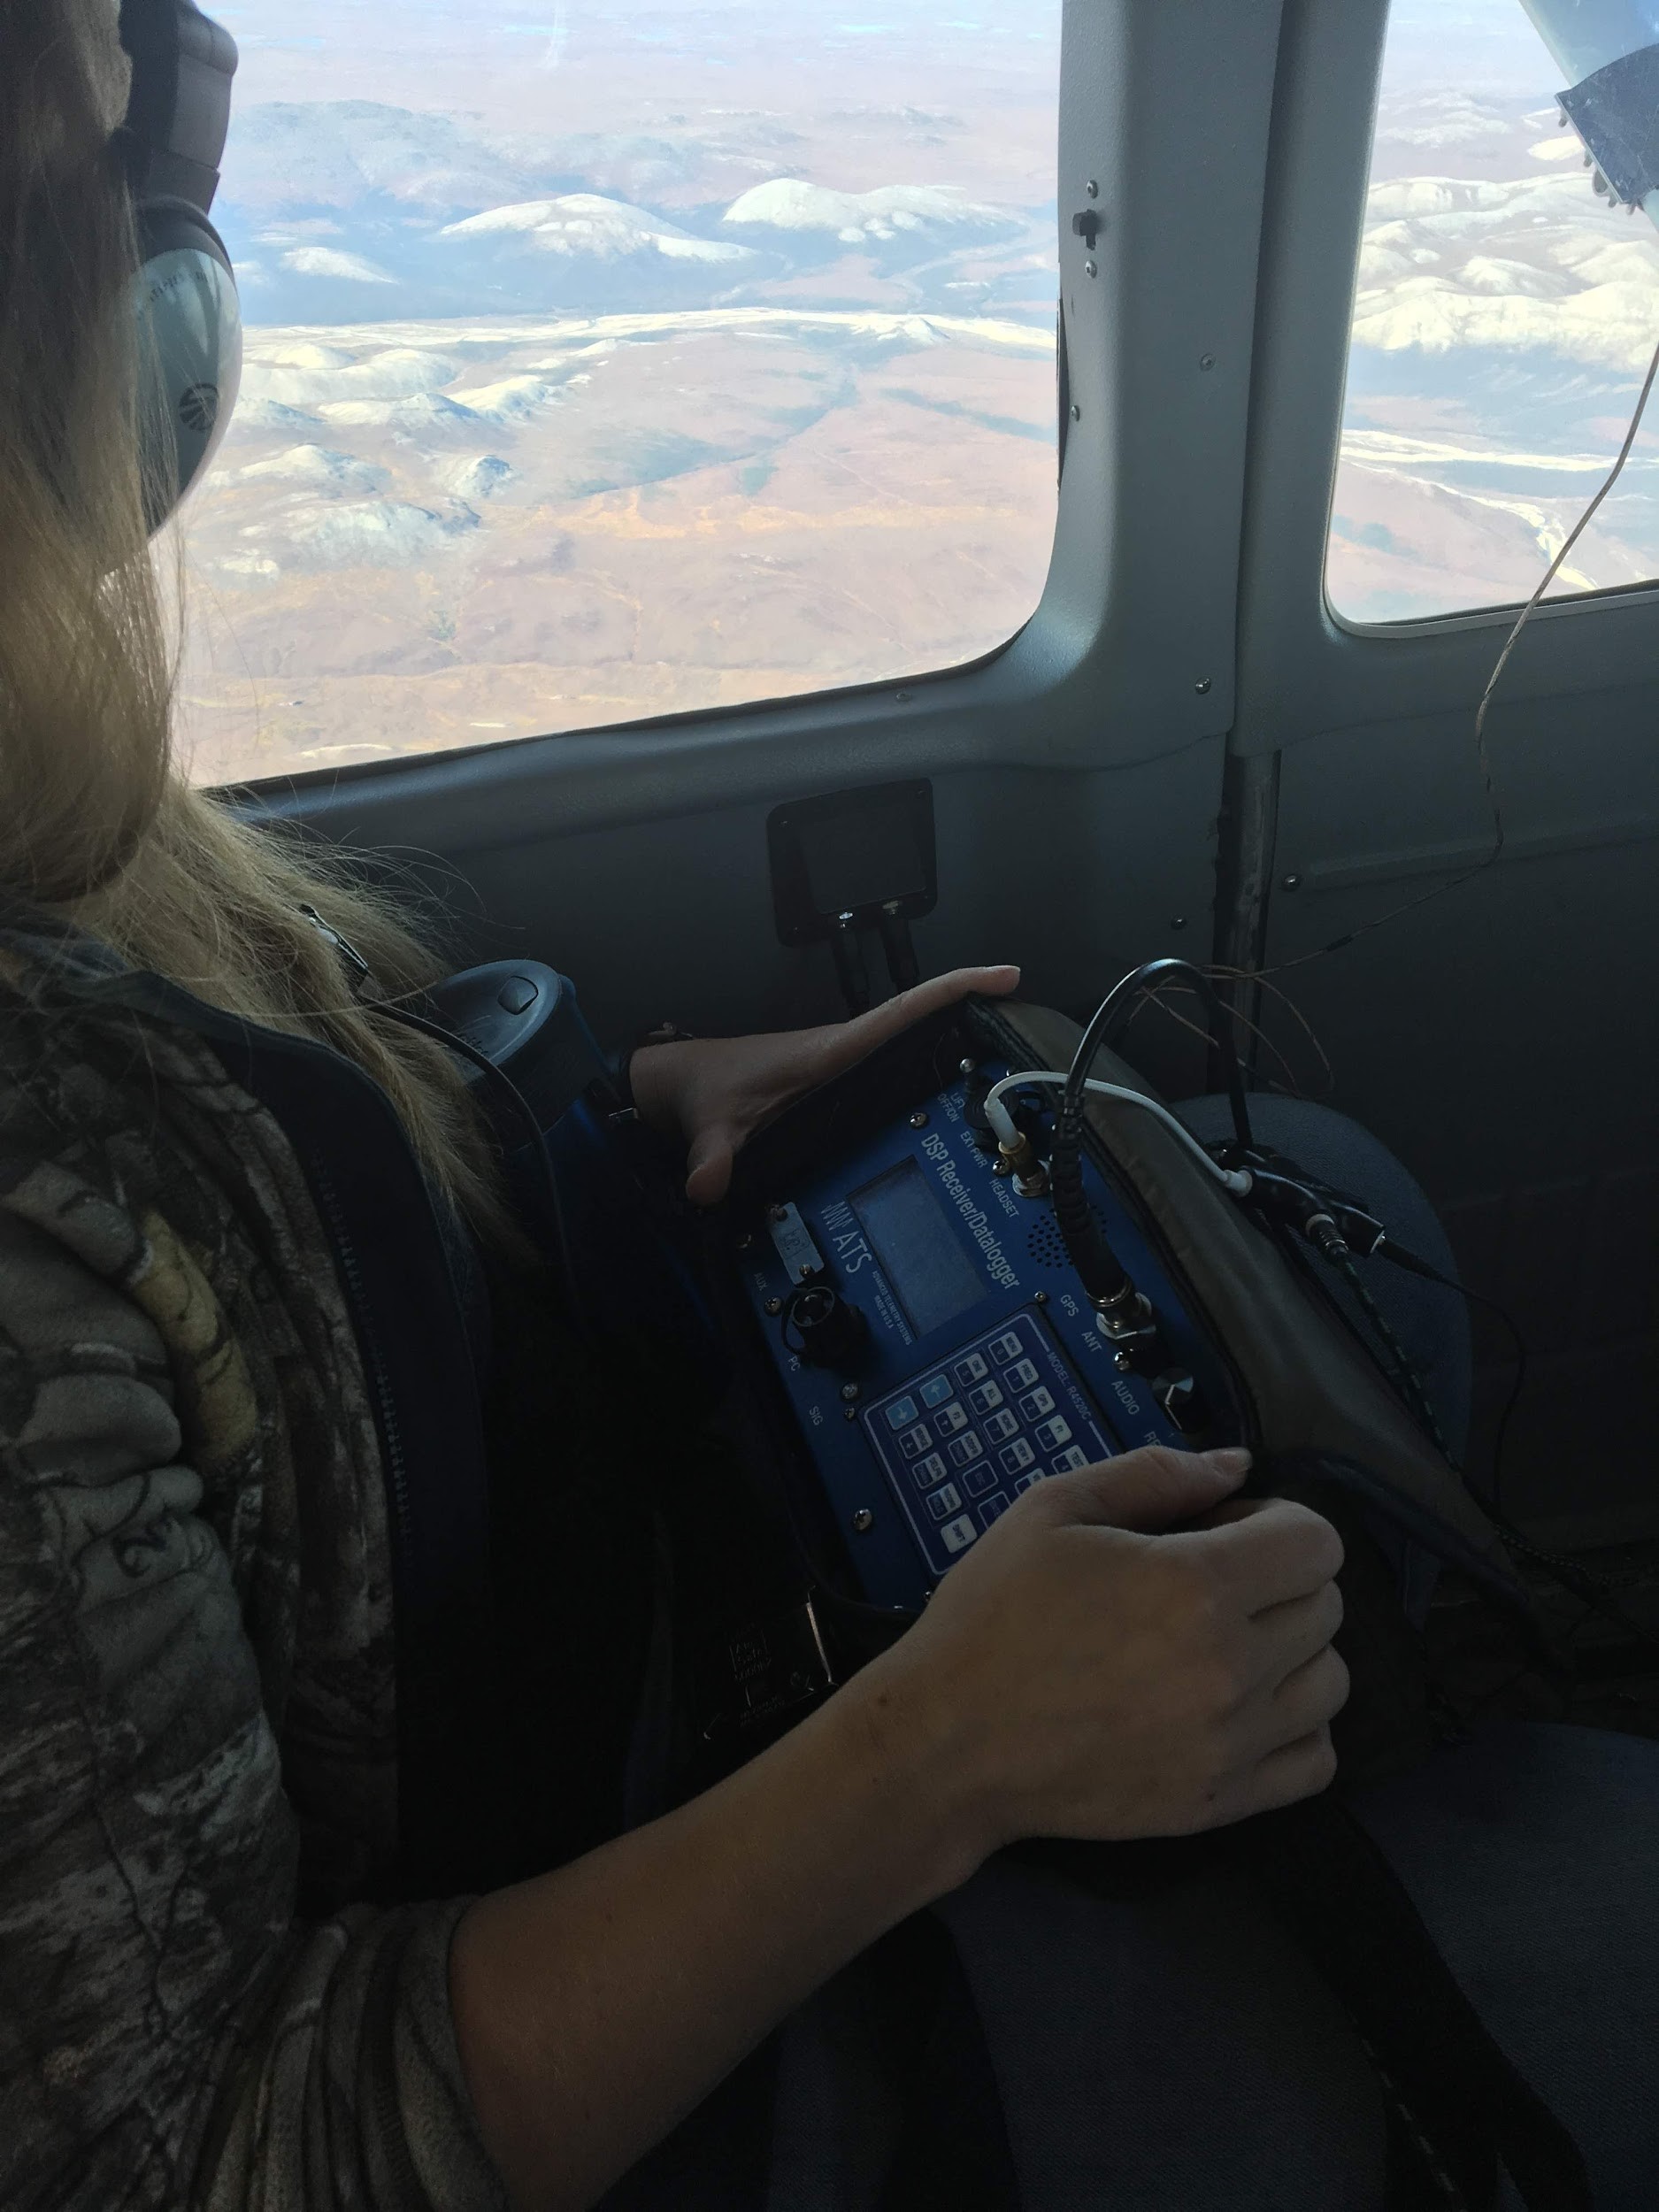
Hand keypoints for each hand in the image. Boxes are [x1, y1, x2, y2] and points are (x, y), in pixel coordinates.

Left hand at [628, 964, 1020, 1204]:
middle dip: (973, 1007)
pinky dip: (925, 1065)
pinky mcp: (833, 1088)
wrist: (675, 1087)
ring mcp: (841, 1070)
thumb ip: (711, 1156)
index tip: (1005, 975)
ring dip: (955, 1036)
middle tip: (1033, 1012)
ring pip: (909, 1044)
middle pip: (920, 1021)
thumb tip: (709, 1187)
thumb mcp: (707, 1125)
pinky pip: (891, 1068)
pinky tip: (953, 1089)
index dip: (955, 989)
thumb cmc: (698, 1089)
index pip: (902, 1011)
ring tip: (1013, 1048)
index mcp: (829, 1051)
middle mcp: (843, 1053)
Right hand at [860, 1446, 1347, 1871]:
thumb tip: (1237, 1465)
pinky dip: (1295, 1728)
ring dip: (1294, 1652)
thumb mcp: (1053, 1509)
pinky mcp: (1220, 1802)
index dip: (1277, 1521)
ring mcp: (1231, 1743)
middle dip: (1281, 1580)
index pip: (1316, 1543)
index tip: (1227, 1530)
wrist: (949, 1742)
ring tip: (1229, 1646)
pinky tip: (1242, 1707)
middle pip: (1326, 1607)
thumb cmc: (994, 1616)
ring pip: (1330, 1683)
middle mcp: (1231, 1668)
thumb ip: (1154, 1475)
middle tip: (1213, 1584)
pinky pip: (1315, 1762)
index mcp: (1196, 1585)